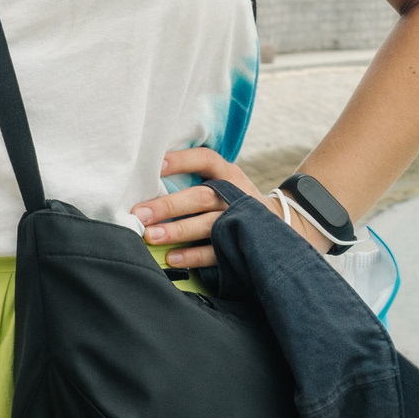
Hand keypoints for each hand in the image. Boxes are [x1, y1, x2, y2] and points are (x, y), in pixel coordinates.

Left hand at [134, 148, 322, 269]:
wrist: (278, 224)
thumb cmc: (234, 200)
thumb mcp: (226, 181)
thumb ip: (199, 179)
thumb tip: (150, 180)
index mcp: (229, 174)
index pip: (205, 160)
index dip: (181, 160)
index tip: (156, 164)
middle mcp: (235, 194)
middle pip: (201, 196)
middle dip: (169, 205)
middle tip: (140, 213)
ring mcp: (240, 220)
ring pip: (208, 225)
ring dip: (178, 231)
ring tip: (151, 236)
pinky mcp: (240, 245)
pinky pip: (215, 252)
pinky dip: (192, 256)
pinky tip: (172, 258)